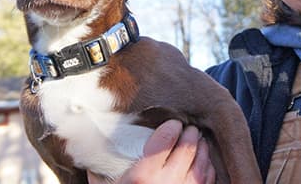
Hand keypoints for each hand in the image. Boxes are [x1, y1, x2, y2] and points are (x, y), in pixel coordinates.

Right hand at [87, 120, 215, 183]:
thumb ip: (100, 170)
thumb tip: (91, 147)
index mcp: (141, 177)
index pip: (165, 140)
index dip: (172, 127)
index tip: (173, 123)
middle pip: (187, 149)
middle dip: (190, 134)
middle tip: (188, 128)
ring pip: (202, 164)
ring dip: (202, 149)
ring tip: (199, 141)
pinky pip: (207, 181)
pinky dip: (208, 169)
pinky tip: (204, 163)